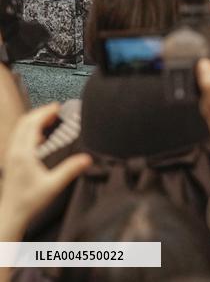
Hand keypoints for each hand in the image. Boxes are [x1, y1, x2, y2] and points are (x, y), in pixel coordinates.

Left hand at [0, 104, 91, 237]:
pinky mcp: (11, 161)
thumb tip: (86, 158)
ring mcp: (11, 156)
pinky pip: (18, 138)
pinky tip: (40, 136)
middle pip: (24, 123)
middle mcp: (14, 152)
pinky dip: (29, 131)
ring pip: (19, 130)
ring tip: (50, 119)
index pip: (32, 124)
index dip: (45, 112)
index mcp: (23, 154)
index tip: (58, 107)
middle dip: (40, 113)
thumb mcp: (53, 185)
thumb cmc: (29, 201)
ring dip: (34, 121)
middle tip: (56, 110)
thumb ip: (70, 170)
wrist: (11, 214)